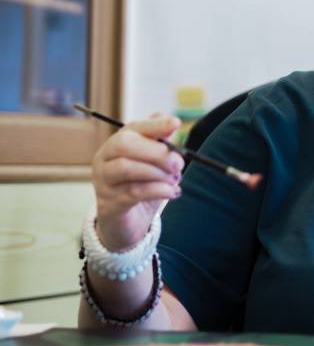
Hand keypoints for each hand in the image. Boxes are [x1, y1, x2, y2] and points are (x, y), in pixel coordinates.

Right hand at [91, 115, 183, 251]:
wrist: (128, 222)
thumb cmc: (143, 185)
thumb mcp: (155, 163)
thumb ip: (162, 143)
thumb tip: (171, 123)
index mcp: (117, 144)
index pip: (133, 128)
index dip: (155, 125)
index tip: (176, 123)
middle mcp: (104, 159)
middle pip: (124, 145)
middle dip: (156, 152)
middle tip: (179, 163)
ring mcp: (103, 181)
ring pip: (127, 168)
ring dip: (158, 173)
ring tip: (175, 180)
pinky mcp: (109, 203)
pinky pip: (134, 192)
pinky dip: (159, 190)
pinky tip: (173, 192)